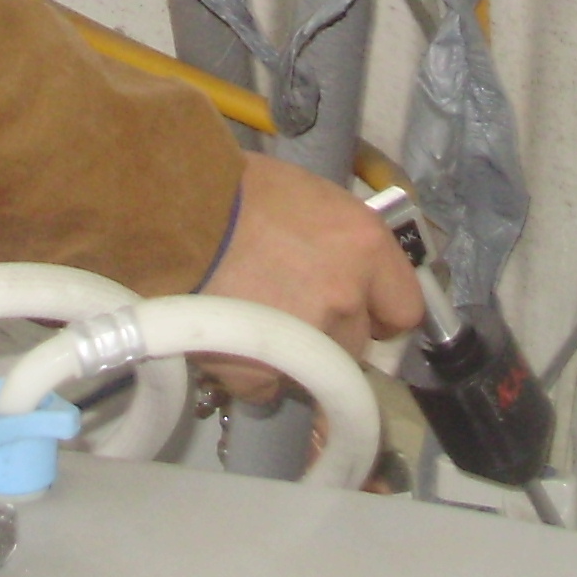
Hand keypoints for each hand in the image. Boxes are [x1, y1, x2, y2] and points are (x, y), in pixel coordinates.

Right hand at [193, 154, 425, 403]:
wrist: (171, 214)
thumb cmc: (235, 191)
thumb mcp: (311, 201)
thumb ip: (342, 246)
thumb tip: (351, 276)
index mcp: (365, 247)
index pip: (406, 308)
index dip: (380, 311)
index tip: (363, 310)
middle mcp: (347, 297)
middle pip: (359, 342)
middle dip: (333, 331)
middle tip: (293, 305)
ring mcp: (308, 340)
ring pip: (318, 367)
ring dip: (298, 354)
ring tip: (258, 320)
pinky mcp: (263, 372)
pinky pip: (271, 385)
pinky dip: (256, 371)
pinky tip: (234, 337)